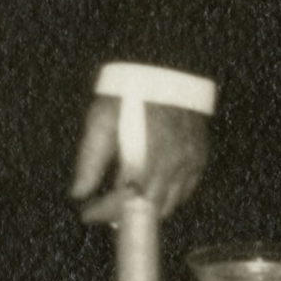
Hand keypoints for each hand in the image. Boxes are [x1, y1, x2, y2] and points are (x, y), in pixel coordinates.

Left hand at [70, 97, 209, 223]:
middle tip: (105, 209)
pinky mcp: (200, 155)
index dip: (102, 212)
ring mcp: (189, 161)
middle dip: (124, 214)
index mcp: (144, 158)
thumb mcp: (102, 119)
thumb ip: (90, 159)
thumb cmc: (131, 90)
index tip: (87, 212)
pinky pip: (187, 190)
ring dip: (148, 208)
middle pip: (148, 210)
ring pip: (170, 205)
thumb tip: (79, 193)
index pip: (122, 202)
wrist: (166, 66)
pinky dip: (170, 196)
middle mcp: (171, 165)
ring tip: (128, 200)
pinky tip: (154, 187)